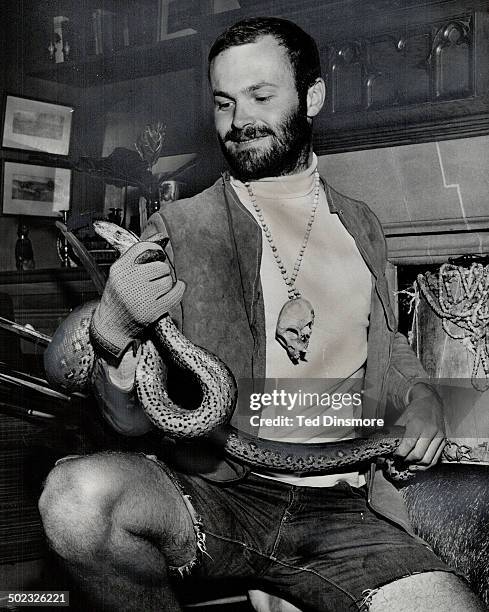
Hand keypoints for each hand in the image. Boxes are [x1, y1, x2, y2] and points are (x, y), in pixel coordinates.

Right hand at [90, 241, 184, 359]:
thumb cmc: (117, 297)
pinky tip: (177, 288)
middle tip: (156, 277)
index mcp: (119, 270)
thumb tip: (161, 236)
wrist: (111, 326)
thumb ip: (137, 255)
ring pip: (168, 280)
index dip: (155, 249)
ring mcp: (141, 298)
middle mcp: (129, 283)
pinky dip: (179, 289)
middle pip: (160, 265)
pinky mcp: (152, 311)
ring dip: (167, 283)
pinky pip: (175, 294)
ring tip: (157, 288)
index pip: (143, 248)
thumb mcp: (120, 274)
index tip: (158, 254)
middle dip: (161, 271)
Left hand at [394, 383, 445, 470]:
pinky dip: (426, 465)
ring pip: (428, 460)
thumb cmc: (414, 410)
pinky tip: (418, 465)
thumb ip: (396, 433)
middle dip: (407, 461)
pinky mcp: (444, 441)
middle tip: (400, 461)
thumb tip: (387, 446)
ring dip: (417, 465)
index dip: (400, 454)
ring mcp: (439, 436)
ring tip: (408, 464)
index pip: (408, 445)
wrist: (430, 401)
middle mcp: (430, 431)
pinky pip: (436, 458)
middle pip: (418, 455)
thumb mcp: (402, 418)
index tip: (395, 456)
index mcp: (417, 424)